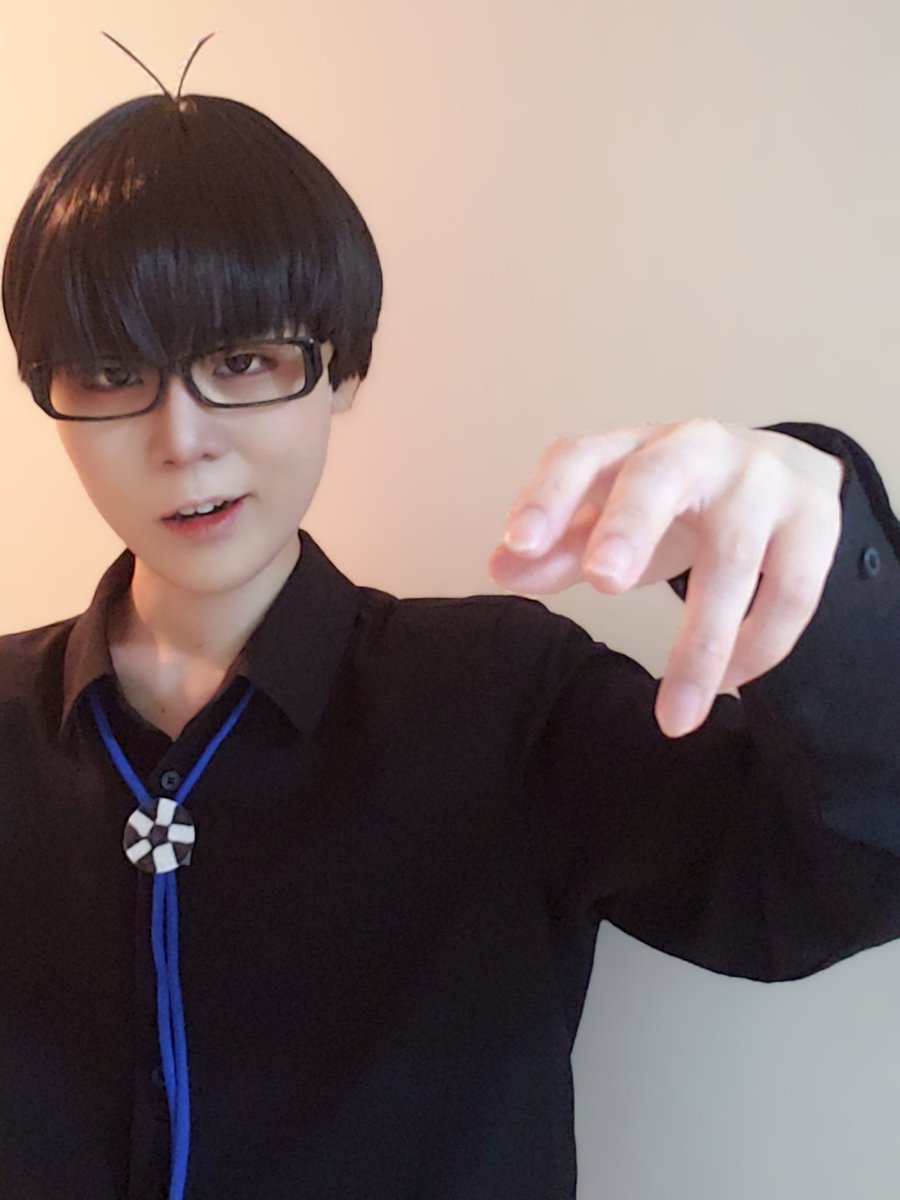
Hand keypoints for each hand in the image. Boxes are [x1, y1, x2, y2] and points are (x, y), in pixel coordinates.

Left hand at [487, 418, 845, 738]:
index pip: (580, 456)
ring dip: (703, 643)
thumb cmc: (678, 503)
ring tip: (676, 714)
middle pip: (660, 478)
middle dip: (629, 527)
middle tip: (603, 582)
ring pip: (734, 557)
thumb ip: (562, 543)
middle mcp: (694, 449)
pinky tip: (726, 685)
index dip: (548, 497)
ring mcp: (760, 482)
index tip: (519, 544)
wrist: (785, 474)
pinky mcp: (813, 522)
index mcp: (631, 449)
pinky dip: (758, 648)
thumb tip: (501, 568)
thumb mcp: (615, 517)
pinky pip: (790, 592)